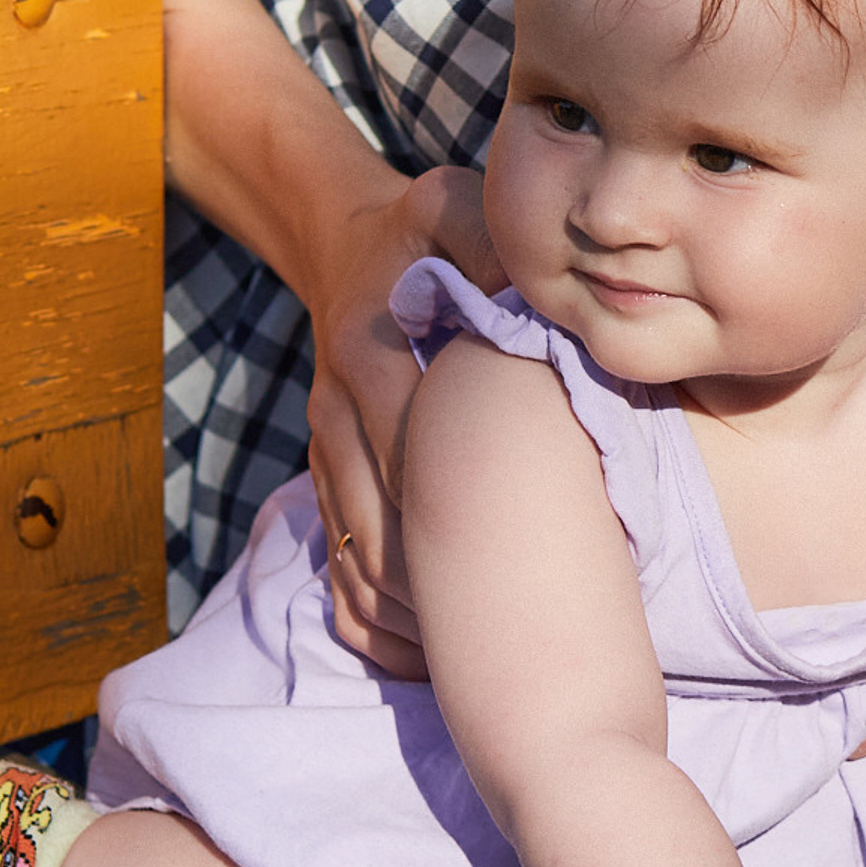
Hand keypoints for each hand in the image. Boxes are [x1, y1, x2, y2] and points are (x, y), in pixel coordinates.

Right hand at [301, 163, 501, 673]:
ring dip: (405, 607)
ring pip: (354, 548)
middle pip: (380, 519)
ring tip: (465, 658)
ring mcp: (325, 442)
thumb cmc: (418, 229)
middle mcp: (338, 406)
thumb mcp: (450, 208)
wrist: (342, 237)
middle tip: (504, 635)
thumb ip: (486, 243)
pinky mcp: (325, 464)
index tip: (518, 563)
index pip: (410, 448)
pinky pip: (338, 550)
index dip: (456, 511)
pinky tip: (420, 647)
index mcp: (369, 349)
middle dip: (434, 583)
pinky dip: (373, 603)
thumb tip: (540, 294)